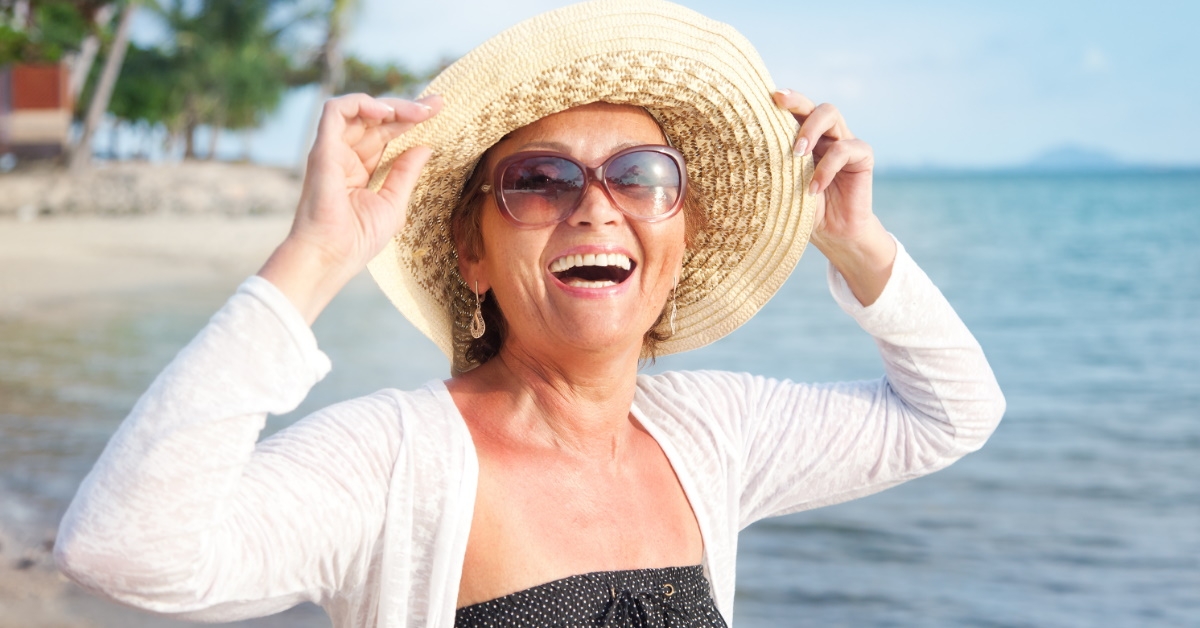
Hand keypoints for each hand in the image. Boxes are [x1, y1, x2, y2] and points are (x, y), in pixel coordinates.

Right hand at [259, 93, 441, 322]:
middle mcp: (346, 155)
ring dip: (390, 105)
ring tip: (418, 111)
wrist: (331, 256)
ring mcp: (333, 150)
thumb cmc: (358, 239)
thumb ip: (406, 173)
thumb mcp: (393, 203)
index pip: (386, 134)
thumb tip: (425, 147)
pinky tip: (387, 113)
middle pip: (376, 120)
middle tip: (436, 104)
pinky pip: (335, 110)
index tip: (438, 110)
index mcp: (361, 168)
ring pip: (359, 110)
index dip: (410, 120)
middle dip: (408, 108)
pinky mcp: (322, 148)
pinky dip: (360, 104)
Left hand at [773, 89, 894, 304]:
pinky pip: (846, 149)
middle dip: (796, 101)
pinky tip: (814, 188)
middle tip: (779, 104)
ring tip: (796, 153)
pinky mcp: (862, 157)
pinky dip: (827, 167)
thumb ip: (768, 166)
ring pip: (831, 115)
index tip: (766, 96)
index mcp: (802, 137)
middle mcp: (824, 134)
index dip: (782, 99)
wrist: (832, 235)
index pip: (793, 110)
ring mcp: (844, 142)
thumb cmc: (800, 209)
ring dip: (811, 130)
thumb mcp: (779, 187)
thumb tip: (732, 154)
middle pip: (812, 104)